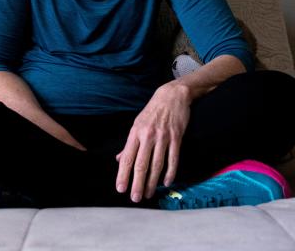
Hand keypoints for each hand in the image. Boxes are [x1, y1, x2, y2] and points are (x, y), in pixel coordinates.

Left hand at [115, 82, 190, 201]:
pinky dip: (170, 172)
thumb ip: (129, 144)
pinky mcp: (176, 137)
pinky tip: (166, 182)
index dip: (123, 175)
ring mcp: (163, 137)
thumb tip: (119, 159)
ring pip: (157, 164)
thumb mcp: (137, 124)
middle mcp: (148, 136)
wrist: (171, 96)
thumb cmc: (152, 112)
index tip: (121, 189)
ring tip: (149, 194)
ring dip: (152, 182)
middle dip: (138, 183)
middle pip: (141, 164)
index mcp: (135, 133)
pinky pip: (173, 158)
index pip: (127, 158)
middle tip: (135, 198)